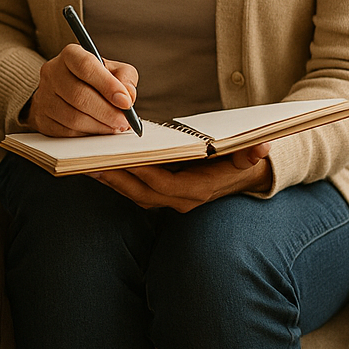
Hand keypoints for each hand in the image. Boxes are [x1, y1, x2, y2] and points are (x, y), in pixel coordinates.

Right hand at [26, 44, 138, 136]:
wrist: (64, 92)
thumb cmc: (93, 80)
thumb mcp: (113, 70)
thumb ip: (125, 78)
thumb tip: (128, 96)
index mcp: (71, 55)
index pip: (86, 66)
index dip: (107, 85)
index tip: (126, 102)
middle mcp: (52, 72)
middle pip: (78, 95)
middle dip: (106, 112)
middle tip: (124, 122)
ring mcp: (43, 96)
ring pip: (72, 117)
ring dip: (99, 126)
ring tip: (114, 128)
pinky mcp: (42, 118)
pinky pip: (66, 132)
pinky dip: (87, 134)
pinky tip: (98, 131)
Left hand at [91, 143, 273, 212]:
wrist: (245, 178)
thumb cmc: (241, 163)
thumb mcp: (249, 157)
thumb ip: (252, 154)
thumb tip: (261, 147)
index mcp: (196, 191)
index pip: (163, 184)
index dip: (142, 172)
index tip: (122, 159)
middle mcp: (179, 200)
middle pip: (140, 191)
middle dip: (116, 177)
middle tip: (91, 160)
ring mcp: (168, 200)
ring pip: (133, 192)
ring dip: (111, 178)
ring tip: (86, 161)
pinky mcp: (160, 194)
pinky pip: (133, 189)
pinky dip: (116, 178)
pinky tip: (98, 163)